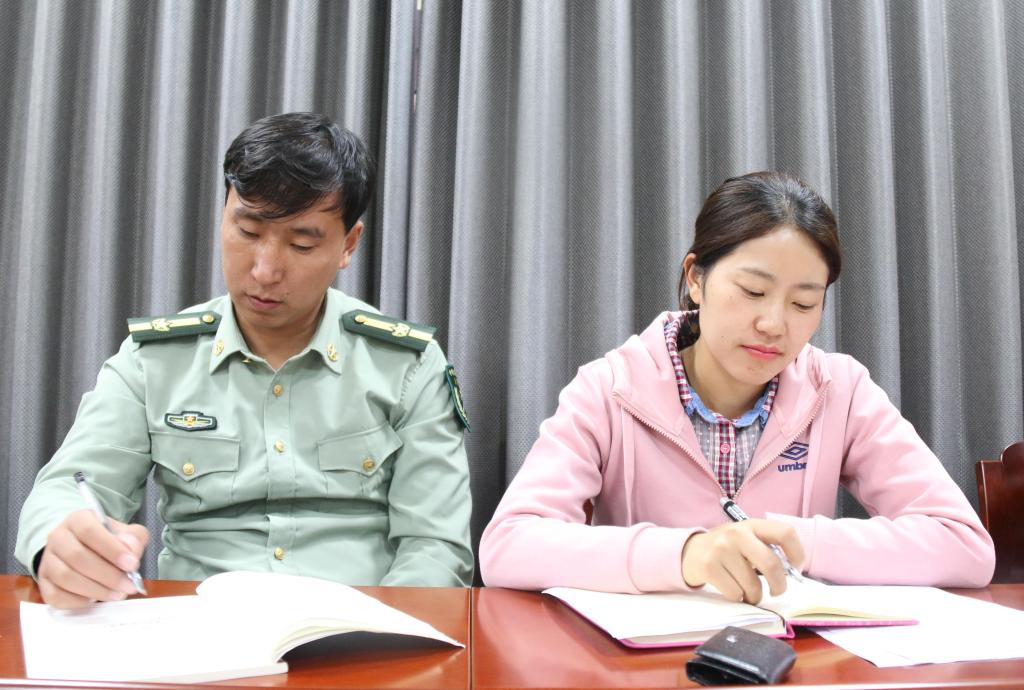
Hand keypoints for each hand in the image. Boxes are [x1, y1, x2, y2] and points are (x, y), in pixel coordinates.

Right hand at [37, 509, 149, 608]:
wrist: (84, 549)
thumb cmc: (107, 541)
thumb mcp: (126, 533)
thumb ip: (133, 538)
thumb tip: (130, 549)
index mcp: (78, 520)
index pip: (89, 531)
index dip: (111, 549)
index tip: (131, 564)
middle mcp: (58, 537)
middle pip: (77, 557)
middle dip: (108, 575)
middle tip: (128, 586)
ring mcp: (47, 561)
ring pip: (66, 578)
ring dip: (96, 590)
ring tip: (118, 594)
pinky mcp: (44, 583)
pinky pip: (56, 596)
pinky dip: (78, 601)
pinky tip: (96, 600)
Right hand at [681, 519, 803, 603]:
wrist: (690, 551)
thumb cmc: (728, 549)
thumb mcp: (747, 539)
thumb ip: (767, 549)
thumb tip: (791, 572)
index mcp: (752, 524)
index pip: (785, 532)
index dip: (798, 553)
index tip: (795, 568)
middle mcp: (737, 534)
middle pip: (771, 564)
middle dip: (779, 585)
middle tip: (777, 591)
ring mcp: (721, 549)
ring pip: (753, 586)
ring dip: (754, 596)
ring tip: (747, 589)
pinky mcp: (708, 567)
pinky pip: (735, 593)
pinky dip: (738, 597)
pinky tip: (732, 588)